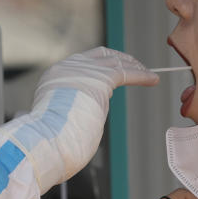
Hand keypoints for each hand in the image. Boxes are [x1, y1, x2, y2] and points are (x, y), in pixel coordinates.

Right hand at [0, 47, 157, 193]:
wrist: (45, 141)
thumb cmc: (49, 142)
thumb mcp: (56, 119)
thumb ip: (70, 110)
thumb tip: (84, 117)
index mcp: (55, 76)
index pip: (82, 62)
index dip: (101, 65)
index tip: (113, 70)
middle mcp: (68, 68)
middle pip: (100, 55)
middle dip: (119, 59)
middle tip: (134, 66)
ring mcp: (84, 71)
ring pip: (115, 61)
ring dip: (134, 66)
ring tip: (148, 73)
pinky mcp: (100, 79)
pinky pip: (126, 73)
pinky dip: (141, 75)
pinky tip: (152, 80)